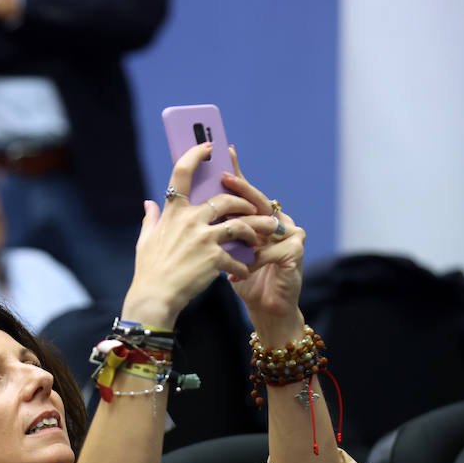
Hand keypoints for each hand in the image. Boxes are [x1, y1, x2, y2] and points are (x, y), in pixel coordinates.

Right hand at [122, 141, 274, 327]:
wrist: (154, 297)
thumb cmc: (149, 270)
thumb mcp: (146, 240)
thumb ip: (151, 219)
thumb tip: (149, 203)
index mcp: (173, 212)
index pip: (182, 172)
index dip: (196, 154)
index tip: (210, 146)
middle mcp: (189, 220)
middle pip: (225, 199)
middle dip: (244, 203)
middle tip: (254, 209)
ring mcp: (203, 238)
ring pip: (240, 224)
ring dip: (254, 230)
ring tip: (262, 236)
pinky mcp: (214, 258)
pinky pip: (237, 256)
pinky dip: (242, 264)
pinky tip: (243, 271)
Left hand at [222, 146, 306, 339]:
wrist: (267, 310)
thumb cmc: (245, 280)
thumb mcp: (221, 252)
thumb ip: (204, 228)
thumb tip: (168, 203)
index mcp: (260, 220)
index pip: (246, 194)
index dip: (236, 174)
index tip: (221, 152)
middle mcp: (278, 223)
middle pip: (258, 201)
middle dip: (241, 188)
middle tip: (223, 176)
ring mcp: (290, 235)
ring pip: (264, 224)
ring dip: (245, 228)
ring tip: (226, 224)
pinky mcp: (296, 252)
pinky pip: (271, 250)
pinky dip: (254, 259)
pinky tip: (238, 269)